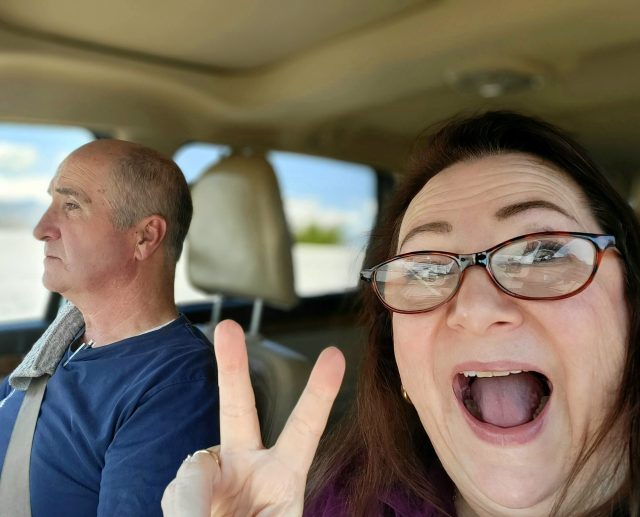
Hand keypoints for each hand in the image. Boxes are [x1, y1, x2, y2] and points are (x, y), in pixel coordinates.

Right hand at [161, 319, 345, 516]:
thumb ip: (240, 503)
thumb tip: (194, 499)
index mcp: (283, 476)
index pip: (303, 429)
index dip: (318, 393)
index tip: (335, 355)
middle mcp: (246, 467)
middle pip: (237, 410)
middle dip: (231, 368)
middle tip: (228, 327)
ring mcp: (214, 480)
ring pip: (195, 469)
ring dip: (196, 499)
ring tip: (208, 515)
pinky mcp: (185, 495)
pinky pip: (180, 493)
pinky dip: (185, 507)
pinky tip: (192, 516)